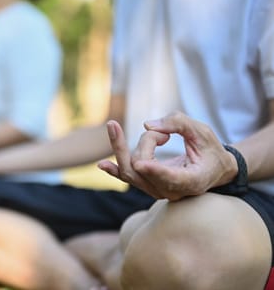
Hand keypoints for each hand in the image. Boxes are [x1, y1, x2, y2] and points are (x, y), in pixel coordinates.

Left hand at [98, 112, 236, 200]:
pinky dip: (114, 170)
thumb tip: (146, 125)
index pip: (170, 178)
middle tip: (163, 133)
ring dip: (142, 145)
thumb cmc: (209, 149)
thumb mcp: (202, 132)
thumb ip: (178, 123)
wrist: (213, 170)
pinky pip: (127, 177)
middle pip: (142, 167)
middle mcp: (172, 191)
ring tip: (162, 136)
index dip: (155, 170)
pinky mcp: (147, 185)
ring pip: (132, 168)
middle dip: (148, 142)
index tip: (142, 163)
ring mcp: (157, 191)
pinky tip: (102, 165)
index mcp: (192, 181)